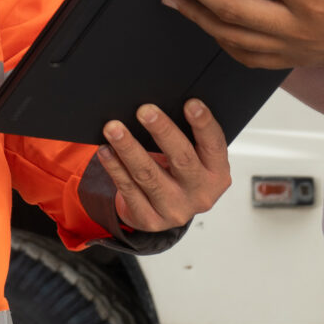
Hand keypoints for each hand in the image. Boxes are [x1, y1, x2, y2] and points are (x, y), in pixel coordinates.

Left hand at [98, 99, 231, 231]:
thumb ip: (188, 136)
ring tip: (114, 128)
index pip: (214, 145)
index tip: (191, 103)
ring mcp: (175, 209)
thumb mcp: (194, 158)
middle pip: (182, 159)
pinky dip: (115, 167)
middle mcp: (200, 194)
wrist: (164, 210)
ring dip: (129, 148)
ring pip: (148, 175)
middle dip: (162, 131)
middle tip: (145, 111)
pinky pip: (128, 189)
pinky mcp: (150, 219)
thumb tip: (161, 106)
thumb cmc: (180, 174)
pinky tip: (106, 151)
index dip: (204, 124)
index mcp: (217, 174)